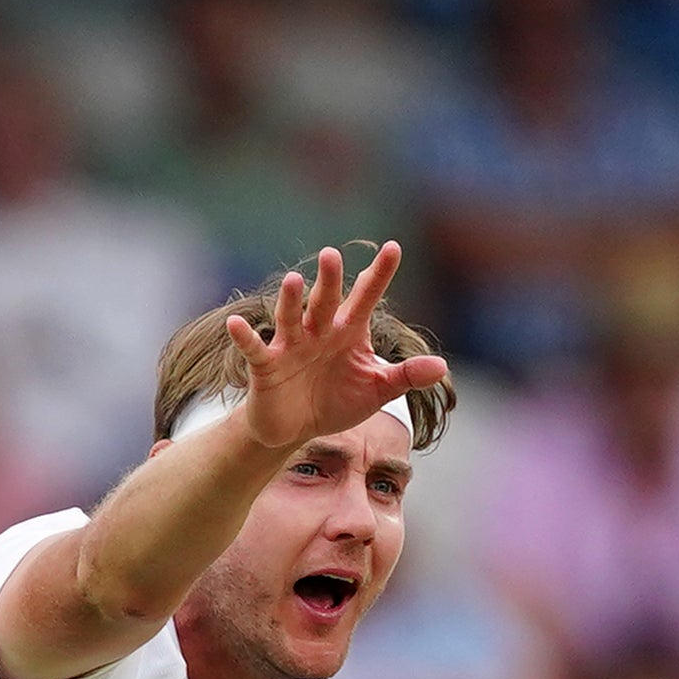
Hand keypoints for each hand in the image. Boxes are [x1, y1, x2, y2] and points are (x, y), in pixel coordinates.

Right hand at [225, 242, 450, 458]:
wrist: (296, 429)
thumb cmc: (337, 401)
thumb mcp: (376, 391)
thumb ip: (405, 376)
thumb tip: (441, 368)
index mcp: (349, 330)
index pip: (366, 297)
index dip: (379, 274)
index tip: (393, 248)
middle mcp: (319, 331)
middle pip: (325, 301)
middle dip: (329, 280)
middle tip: (332, 255)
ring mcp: (291, 346)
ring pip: (291, 317)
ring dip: (291, 301)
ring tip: (294, 280)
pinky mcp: (266, 366)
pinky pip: (254, 348)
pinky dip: (245, 337)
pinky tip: (237, 323)